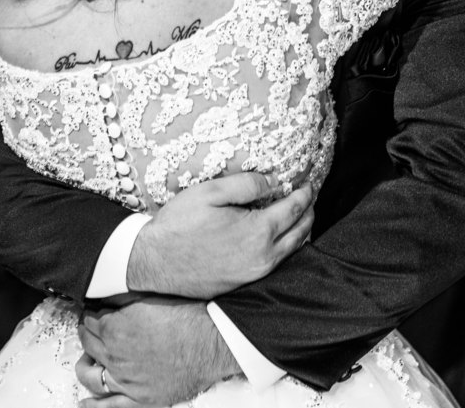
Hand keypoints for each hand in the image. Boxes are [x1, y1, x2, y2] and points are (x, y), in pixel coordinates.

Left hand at [77, 295, 237, 406]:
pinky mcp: (140, 397)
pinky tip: (84, 403)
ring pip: (90, 373)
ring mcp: (126, 379)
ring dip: (85, 363)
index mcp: (115, 327)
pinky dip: (94, 405)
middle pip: (88, 343)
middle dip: (88, 333)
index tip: (94, 313)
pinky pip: (110, 405)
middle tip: (92, 328)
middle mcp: (116, 354)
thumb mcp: (149, 298)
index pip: (90, 320)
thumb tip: (106, 300)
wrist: (213, 341)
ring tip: (87, 358)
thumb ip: (122, 301)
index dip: (91, 314)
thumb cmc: (188, 318)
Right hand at [127, 173, 313, 297]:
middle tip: (309, 198)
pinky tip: (279, 237)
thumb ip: (246, 184)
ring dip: (300, 231)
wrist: (156, 262)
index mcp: (258, 232)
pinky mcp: (245, 282)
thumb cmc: (180, 224)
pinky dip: (286, 247)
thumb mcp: (209, 193)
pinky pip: (276, 263)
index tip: (308, 183)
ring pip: (291, 251)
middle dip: (308, 212)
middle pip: (300, 232)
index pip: (293, 209)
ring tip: (300, 216)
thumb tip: (272, 181)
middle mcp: (263, 257)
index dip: (304, 194)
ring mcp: (255, 273)